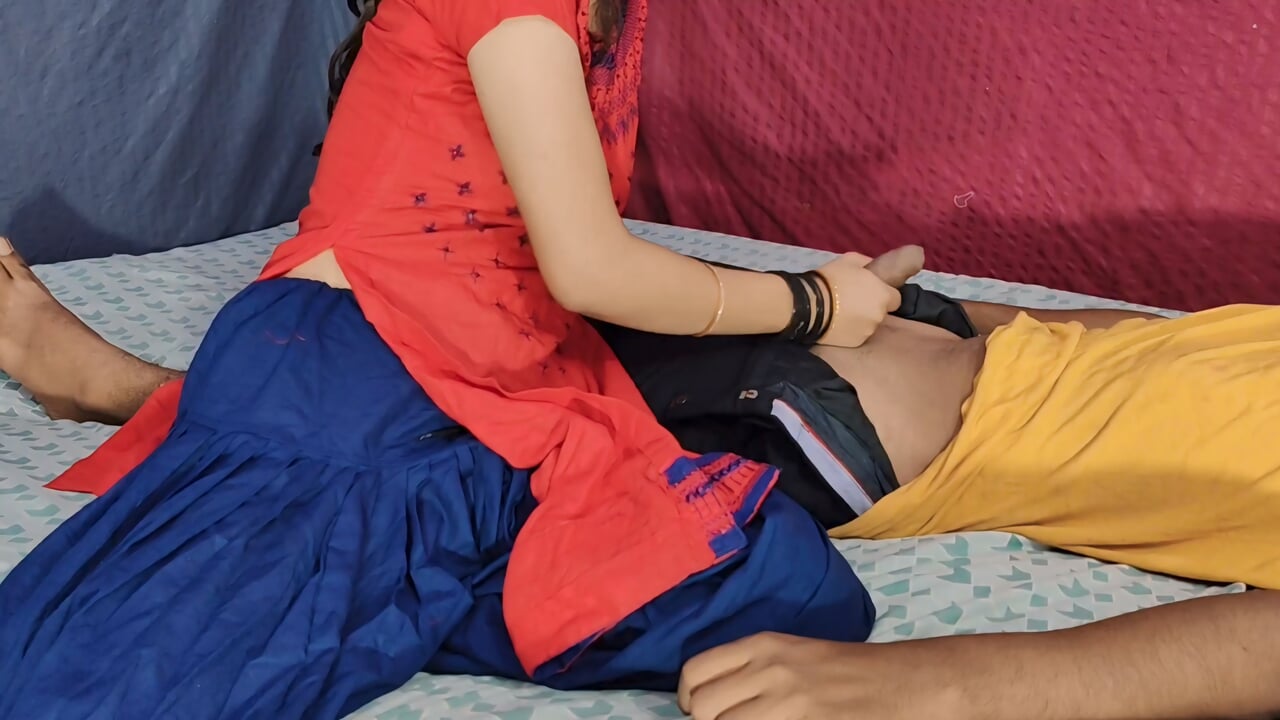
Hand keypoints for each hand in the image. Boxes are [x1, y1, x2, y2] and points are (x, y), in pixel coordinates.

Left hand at [677, 632, 967, 719]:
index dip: (688, 701)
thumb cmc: (848, 671)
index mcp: (764, 645)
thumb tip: (705, 701)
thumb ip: (751, 672)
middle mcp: (771, 670)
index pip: (694, 673)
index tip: (699, 713)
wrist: (906, 682)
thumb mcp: (793, 655)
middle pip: (703, 708)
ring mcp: (790, 702)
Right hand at [814, 245, 924, 347]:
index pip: (895, 299)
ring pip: (869, 325)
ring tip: (842, 314)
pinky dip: (850, 331)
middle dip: (871, 308)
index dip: (884, 295)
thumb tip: (872, 267)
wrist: (809, 304)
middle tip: (852, 301)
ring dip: (860, 320)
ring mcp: (868, 331)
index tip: (871, 293)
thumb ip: (867, 263)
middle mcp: (880, 315)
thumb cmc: (831, 279)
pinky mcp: (855, 342)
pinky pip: (857, 336)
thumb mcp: (849, 260)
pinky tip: (837, 324)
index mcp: (883, 294)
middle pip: (881, 312)